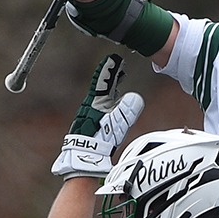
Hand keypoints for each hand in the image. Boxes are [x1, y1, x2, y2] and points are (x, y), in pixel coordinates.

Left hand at [53, 54, 145, 180]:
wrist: (83, 158)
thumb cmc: (97, 141)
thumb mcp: (115, 125)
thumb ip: (127, 111)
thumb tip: (135, 97)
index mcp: (95, 103)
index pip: (103, 81)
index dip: (109, 69)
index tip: (115, 59)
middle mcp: (91, 107)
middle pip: (103, 88)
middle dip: (111, 77)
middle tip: (118, 67)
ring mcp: (91, 115)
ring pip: (103, 98)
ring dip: (111, 89)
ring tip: (118, 83)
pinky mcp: (92, 125)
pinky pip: (103, 108)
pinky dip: (110, 102)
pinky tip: (113, 105)